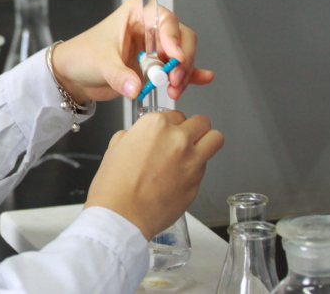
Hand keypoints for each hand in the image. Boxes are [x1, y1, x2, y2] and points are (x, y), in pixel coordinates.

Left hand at [51, 0, 213, 102]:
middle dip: (182, 61)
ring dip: (183, 73)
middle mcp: (150, 26)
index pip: (165, 20)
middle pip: (181, 38)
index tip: (175, 58)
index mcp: (137, 12)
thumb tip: (136, 87)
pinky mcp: (156, 65)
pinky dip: (190, 74)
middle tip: (174, 80)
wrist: (73, 75)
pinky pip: (178, 68)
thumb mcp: (100, 64)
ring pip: (182, 55)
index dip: (173, 38)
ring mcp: (155, 46)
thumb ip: (119, 76)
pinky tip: (201, 79)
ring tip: (173, 90)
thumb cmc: (82, 56)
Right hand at [84, 110, 223, 240]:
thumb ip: (133, 135)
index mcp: (155, 125)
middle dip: (193, 128)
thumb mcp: (115, 148)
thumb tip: (138, 137)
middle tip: (184, 138)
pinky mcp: (198, 182)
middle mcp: (178, 138)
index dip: (170, 124)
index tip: (165, 133)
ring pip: (215, 139)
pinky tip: (180, 177)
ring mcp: (192, 160)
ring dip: (206, 142)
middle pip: (201, 122)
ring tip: (195, 151)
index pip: (175, 114)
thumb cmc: (114, 185)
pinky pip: (205, 167)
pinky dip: (197, 168)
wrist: (121, 215)